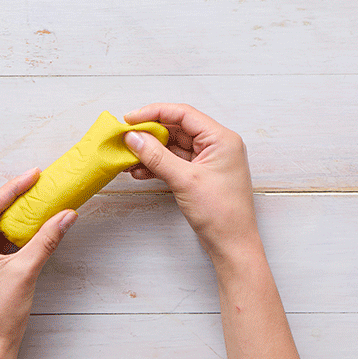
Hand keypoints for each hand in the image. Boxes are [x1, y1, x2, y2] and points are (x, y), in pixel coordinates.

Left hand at [0, 168, 76, 353]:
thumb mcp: (26, 271)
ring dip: (11, 213)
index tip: (34, 174)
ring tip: (34, 197)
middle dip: (12, 196)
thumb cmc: (0, 314)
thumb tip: (66, 215)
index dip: (13, 188)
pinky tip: (27, 223)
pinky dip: (10, 230)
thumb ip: (47, 239)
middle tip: (36, 181)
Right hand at [123, 103, 261, 267]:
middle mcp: (217, 145)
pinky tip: (139, 171)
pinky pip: (175, 162)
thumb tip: (133, 137)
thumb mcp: (185, 180)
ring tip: (127, 157)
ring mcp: (208, 161)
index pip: (183, 114)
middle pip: (177, 129)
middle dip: (150, 134)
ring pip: (173, 146)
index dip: (154, 113)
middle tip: (125, 138)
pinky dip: (157, 165)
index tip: (130, 119)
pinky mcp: (200, 175)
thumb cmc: (221, 213)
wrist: (232, 245)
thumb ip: (157, 156)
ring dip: (150, 151)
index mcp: (221, 139)